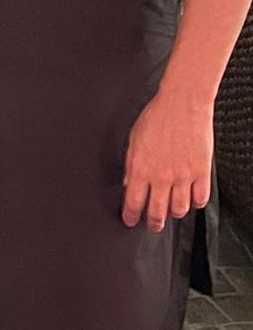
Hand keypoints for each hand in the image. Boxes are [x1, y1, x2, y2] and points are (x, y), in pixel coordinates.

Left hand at [122, 88, 213, 231]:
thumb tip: (128, 182)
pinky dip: (195, 203)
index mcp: (141, 168)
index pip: (133, 202)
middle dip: (153, 223)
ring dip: (174, 213)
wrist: (182, 104)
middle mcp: (162, 177)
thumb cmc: (157, 117)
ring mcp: (183, 176)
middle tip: (152, 225)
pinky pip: (200, 199)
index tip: (129, 220)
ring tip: (171, 211)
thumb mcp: (134, 140)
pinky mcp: (202, 172)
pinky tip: (191, 199)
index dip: (130, 216)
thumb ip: (131, 164)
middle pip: (157, 212)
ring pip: (179, 210)